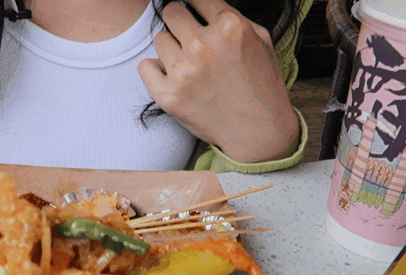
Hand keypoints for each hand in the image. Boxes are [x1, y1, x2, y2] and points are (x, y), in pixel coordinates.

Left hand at [138, 0, 299, 162]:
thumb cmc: (261, 83)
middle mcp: (204, 47)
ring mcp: (183, 72)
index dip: (195, 5)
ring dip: (171, 48)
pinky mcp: (167, 95)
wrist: (258, 131)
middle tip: (188, 36)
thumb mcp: (260, 40)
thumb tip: (201, 4)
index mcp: (230, 27)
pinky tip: (174, 77)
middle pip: (171, 13)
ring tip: (189, 64)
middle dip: (179, 21)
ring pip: (159, 39)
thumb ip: (231, 17)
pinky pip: (144, 66)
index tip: (193, 12)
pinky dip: (156, 70)